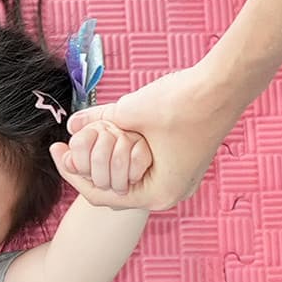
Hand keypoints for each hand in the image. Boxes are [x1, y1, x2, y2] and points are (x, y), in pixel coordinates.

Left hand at [53, 67, 241, 210]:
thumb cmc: (182, 103)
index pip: (102, 195)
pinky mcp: (185, 162)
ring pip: (132, 174)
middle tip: (66, 146)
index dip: (74, 173)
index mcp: (157, 194)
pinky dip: (128, 151)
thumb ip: (98, 121)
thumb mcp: (129, 112)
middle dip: (90, 167)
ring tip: (86, 138)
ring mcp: (181, 179)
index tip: (56, 151)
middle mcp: (171, 193)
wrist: (224, 86)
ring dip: (109, 157)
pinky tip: (113, 132)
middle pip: (117, 188)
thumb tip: (71, 125)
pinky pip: (147, 165)